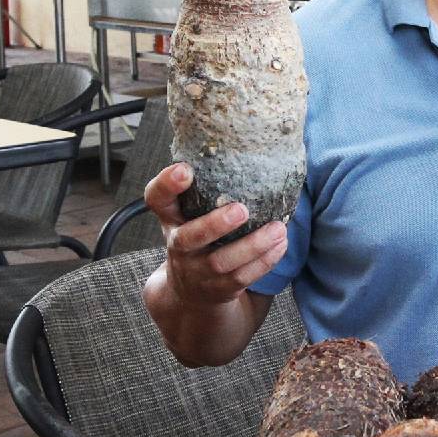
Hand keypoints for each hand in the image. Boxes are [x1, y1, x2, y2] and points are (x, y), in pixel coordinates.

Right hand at [143, 162, 288, 306]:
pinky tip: (281, 243)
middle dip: (215, 224)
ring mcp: (197, 271)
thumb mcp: (189, 212)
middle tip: (241, 209)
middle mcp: (178, 245)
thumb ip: (205, 187)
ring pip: (223, 261)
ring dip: (254, 245)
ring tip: (278, 228)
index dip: (167, 184)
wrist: (190, 291)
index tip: (185, 169)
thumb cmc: (197, 236)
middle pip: (190, 238)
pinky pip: (243, 277)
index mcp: (170, 219)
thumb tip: (251, 145)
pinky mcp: (219, 288)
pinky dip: (265, 260)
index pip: (156, 199)